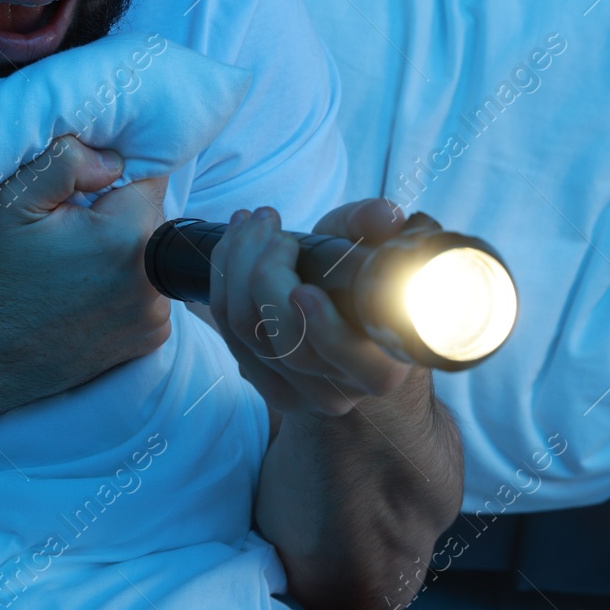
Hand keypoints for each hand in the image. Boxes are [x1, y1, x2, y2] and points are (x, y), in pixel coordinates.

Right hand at [0, 134, 171, 404]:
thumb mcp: (12, 202)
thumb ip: (66, 161)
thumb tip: (113, 158)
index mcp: (126, 236)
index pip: (150, 175)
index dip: (114, 175)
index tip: (81, 193)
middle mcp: (152, 281)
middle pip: (151, 217)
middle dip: (117, 214)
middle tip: (68, 232)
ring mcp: (153, 316)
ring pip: (151, 255)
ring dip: (123, 252)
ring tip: (72, 267)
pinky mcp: (148, 341)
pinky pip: (149, 292)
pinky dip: (125, 287)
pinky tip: (83, 294)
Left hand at [209, 198, 414, 416]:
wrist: (338, 306)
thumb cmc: (359, 274)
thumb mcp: (368, 244)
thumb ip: (375, 229)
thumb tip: (386, 215)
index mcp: (386, 363)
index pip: (364, 367)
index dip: (327, 332)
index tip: (302, 291)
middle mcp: (344, 390)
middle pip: (291, 345)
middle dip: (266, 272)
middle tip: (270, 221)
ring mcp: (300, 394)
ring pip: (249, 332)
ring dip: (237, 264)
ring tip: (251, 220)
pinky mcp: (264, 383)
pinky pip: (228, 331)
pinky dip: (222, 278)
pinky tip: (234, 242)